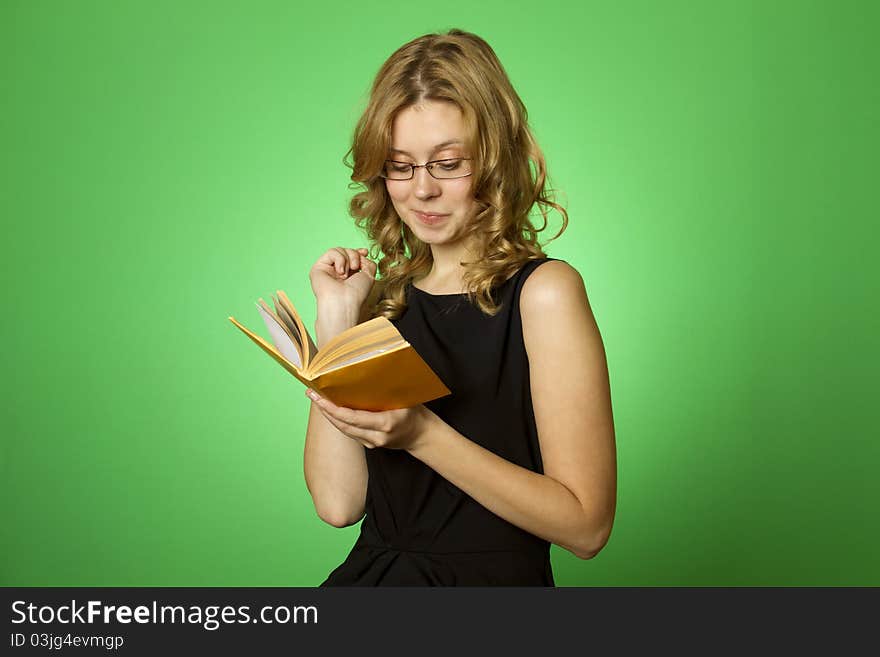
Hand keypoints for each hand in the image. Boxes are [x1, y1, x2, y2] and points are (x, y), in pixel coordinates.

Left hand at [306, 389, 433, 451]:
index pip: (353, 418)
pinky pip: (350, 432)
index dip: (334, 409)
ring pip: (344, 430)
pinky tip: (330, 410)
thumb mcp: (404, 398)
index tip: (320, 398)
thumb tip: (370, 370)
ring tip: (317, 400)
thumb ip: (386, 390)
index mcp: (385, 423)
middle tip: (312, 394)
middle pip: (343, 425)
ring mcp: (372, 443)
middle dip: (325, 410)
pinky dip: (338, 421)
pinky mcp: (370, 445)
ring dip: (329, 416)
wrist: (422, 435)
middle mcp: (376, 436)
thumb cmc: (415, 412)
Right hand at [309, 247, 376, 310]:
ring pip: (339, 250)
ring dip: (347, 259)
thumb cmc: (357, 293)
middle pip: (346, 251)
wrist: (344, 302)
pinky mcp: (318, 267)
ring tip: (346, 274)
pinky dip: (339, 259)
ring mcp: (327, 269)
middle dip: (354, 255)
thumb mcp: (369, 275)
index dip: (358, 252)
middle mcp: (337, 272)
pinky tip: (339, 272)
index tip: (365, 252)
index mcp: (348, 274)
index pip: (351, 256)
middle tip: (356, 268)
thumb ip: (368, 262)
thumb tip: (362, 253)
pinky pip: (331, 252)